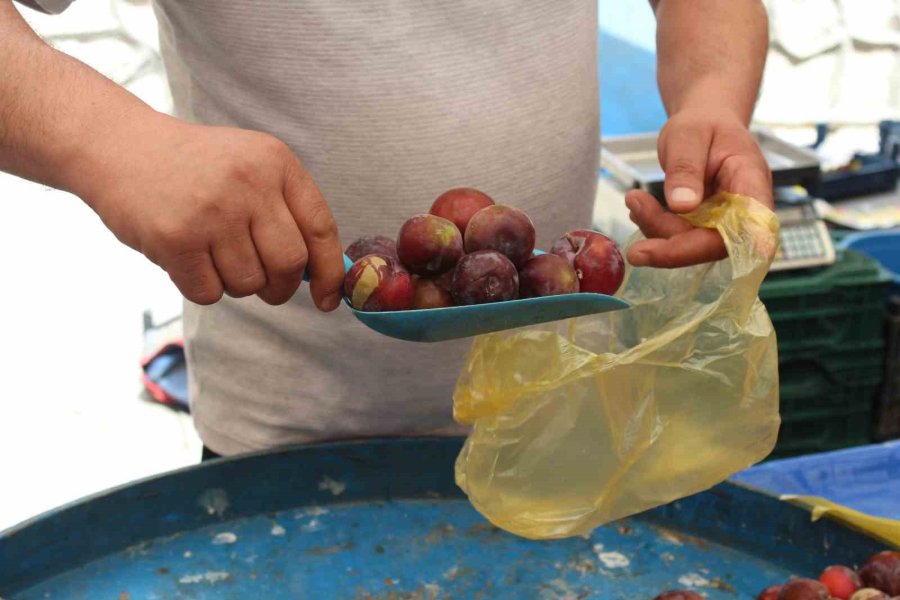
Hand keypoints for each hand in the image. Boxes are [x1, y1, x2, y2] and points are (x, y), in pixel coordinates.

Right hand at [77, 115, 343, 307]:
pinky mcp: (176, 239)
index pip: (320, 228)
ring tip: (214, 254)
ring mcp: (212, 211)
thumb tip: (322, 276)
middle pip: (289, 264)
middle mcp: (249, 183)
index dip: (330, 272)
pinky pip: (210, 293)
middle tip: (265, 285)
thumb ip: (287, 211)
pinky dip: (203, 287)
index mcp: (276, 162)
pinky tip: (186, 257)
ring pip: (249, 283)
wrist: (118, 146)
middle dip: (281, 287)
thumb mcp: (250, 167)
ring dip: (236, 284)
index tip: (328, 299)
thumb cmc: (195, 169)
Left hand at [625, 108, 772, 267]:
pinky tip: (641, 207)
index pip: (747, 228)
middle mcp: (744, 211)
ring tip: (634, 199)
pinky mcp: (705, 228)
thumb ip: (686, 168)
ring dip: (656, 229)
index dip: (717, 246)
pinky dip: (656, 227)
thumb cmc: (703, 124)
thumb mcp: (688, 134)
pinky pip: (680, 240)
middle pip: (712, 244)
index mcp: (752, 183)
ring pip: (691, 246)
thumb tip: (682, 206)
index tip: (673, 250)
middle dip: (668, 237)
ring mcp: (725, 223)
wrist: (705, 125)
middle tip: (634, 204)